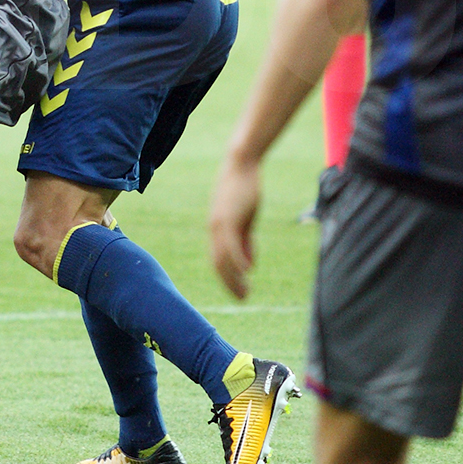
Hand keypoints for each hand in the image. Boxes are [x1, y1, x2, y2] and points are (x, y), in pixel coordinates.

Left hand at [208, 157, 261, 298]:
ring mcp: (220, 224)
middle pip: (218, 263)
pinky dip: (238, 260)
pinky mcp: (229, 217)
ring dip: (234, 278)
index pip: (218, 261)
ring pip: (223, 258)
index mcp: (216, 230)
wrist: (242, 164)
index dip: (227, 279)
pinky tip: (246, 272)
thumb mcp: (246, 219)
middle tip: (242, 299)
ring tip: (246, 293)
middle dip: (229, 284)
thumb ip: (246, 242)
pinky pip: (231, 244)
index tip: (239, 292)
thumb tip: (248, 267)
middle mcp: (214, 229)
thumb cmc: (245, 189)